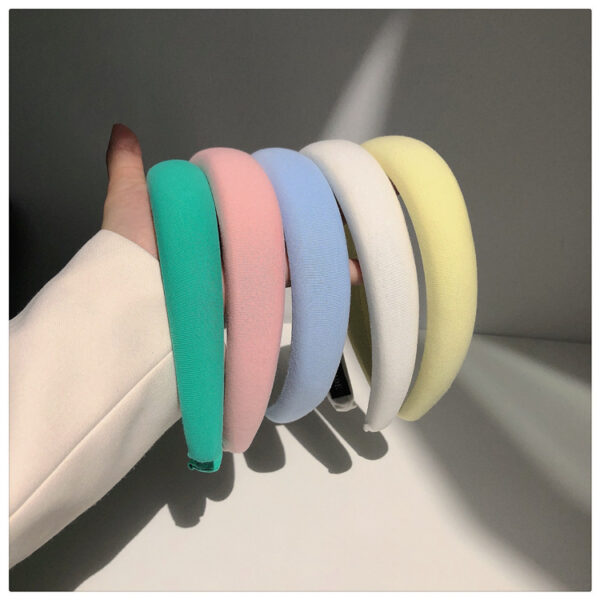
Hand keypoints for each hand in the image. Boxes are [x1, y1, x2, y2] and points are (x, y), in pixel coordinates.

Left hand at [101, 123, 362, 283]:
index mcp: (202, 218)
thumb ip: (128, 168)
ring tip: (350, 236)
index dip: (269, 187)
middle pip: (270, 223)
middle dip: (301, 217)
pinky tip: (350, 270)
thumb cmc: (135, 245)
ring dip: (318, 245)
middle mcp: (224, 242)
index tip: (296, 178)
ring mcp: (240, 269)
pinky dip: (320, 277)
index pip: (244, 196)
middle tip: (333, 206)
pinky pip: (289, 279)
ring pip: (285, 250)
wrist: (137, 299)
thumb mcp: (128, 200)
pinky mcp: (253, 292)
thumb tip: (122, 127)